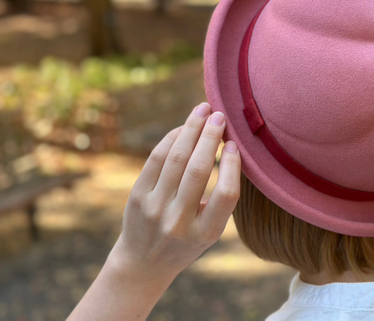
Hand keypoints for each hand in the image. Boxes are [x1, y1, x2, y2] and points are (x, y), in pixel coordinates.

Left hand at [107, 102, 240, 288]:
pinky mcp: (138, 197)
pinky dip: (172, 138)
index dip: (232, 165)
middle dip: (210, 137)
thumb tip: (228, 145)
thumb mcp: (210, 231)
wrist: (144, 263)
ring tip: (203, 111)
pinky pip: (157, 159)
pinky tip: (184, 127)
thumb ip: (220, 198)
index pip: (226, 193)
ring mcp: (155, 209)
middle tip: (220, 116)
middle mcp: (179, 222)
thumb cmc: (187, 241)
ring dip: (191, 129)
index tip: (234, 144)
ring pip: (175, 159)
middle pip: (198, 170)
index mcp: (205, 233)